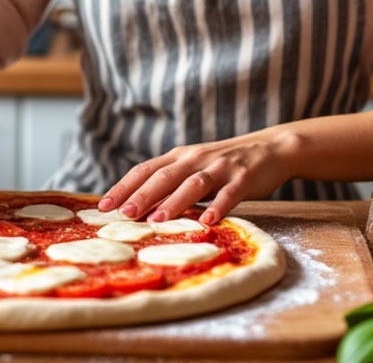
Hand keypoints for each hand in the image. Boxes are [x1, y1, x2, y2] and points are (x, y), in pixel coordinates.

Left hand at [98, 127, 294, 225]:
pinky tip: (208, 221)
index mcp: (178, 157)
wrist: (269, 149)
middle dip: (143, 196)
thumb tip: (136, 208)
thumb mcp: (193, 168)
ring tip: (158, 220)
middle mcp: (195, 159)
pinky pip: (229, 194)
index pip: (144, 170)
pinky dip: (218, 206)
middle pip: (164, 176)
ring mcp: (219, 167)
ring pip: (193, 184)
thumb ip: (170, 183)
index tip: (103, 206)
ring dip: (174, 202)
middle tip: (125, 214)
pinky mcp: (243, 178)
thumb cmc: (223, 166)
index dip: (123, 187)